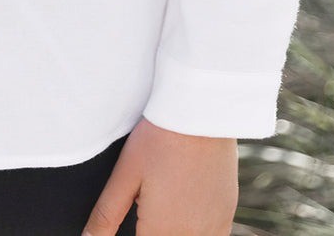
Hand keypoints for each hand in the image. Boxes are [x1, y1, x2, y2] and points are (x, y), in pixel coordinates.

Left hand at [81, 117, 238, 235]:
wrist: (201, 111)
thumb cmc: (159, 138)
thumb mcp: (125, 174)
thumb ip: (106, 215)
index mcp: (161, 231)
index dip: (136, 232)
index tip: (137, 214)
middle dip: (152, 229)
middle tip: (148, 201)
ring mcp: (213, 227)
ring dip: (174, 230)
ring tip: (165, 200)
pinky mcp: (227, 214)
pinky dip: (196, 229)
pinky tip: (186, 207)